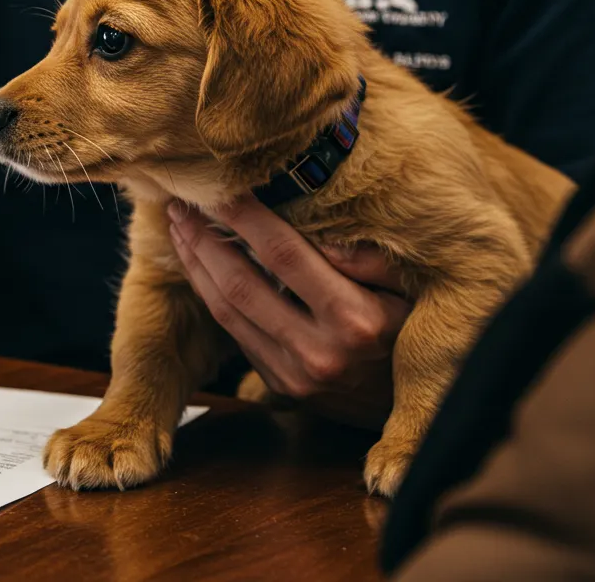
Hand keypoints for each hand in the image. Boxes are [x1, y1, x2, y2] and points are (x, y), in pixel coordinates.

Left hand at [168, 196, 411, 428]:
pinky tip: (199, 266)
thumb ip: (373, 260)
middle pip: (241, 284)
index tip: (219, 187)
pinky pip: (234, 333)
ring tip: (179, 229)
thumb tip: (324, 236)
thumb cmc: (415, 333)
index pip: (284, 256)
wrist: (414, 406)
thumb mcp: (413, 292)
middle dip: (204, 239)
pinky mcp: (280, 386)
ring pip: (227, 312)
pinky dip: (211, 295)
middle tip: (180, 204)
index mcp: (355, 320)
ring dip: (197, 267)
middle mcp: (319, 352)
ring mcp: (294, 376)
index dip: (246, 218)